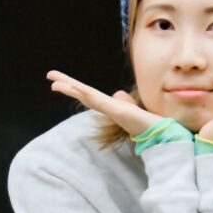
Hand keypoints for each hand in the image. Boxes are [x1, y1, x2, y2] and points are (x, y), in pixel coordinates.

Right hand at [47, 71, 162, 137]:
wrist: (163, 136)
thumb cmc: (151, 124)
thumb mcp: (136, 109)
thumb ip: (125, 102)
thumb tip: (118, 94)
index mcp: (113, 108)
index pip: (90, 95)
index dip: (75, 88)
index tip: (60, 82)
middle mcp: (111, 110)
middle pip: (85, 95)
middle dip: (67, 86)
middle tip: (49, 76)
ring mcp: (114, 111)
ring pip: (89, 98)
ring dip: (72, 89)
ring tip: (55, 83)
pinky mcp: (121, 113)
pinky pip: (102, 102)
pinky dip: (89, 96)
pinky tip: (79, 89)